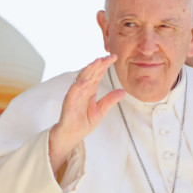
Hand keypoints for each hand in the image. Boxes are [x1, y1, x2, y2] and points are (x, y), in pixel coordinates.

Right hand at [49, 55, 124, 172]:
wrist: (71, 135)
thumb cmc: (82, 122)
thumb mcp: (100, 111)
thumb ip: (110, 100)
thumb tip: (123, 91)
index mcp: (89, 91)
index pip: (98, 74)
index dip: (105, 65)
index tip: (114, 57)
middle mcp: (82, 90)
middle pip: (91, 73)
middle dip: (99, 64)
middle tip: (109, 56)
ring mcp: (75, 95)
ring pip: (81, 79)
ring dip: (89, 70)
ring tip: (97, 62)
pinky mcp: (69, 103)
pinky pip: (73, 93)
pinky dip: (78, 86)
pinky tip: (85, 81)